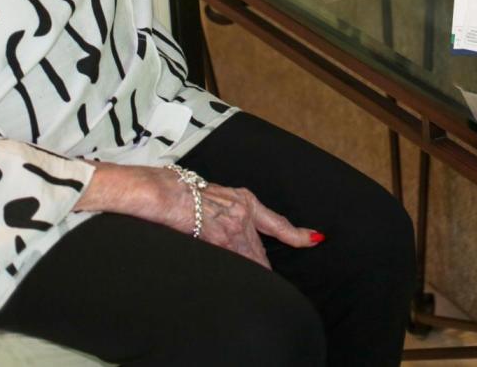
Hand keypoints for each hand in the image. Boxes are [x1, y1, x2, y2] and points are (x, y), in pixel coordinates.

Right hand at [75, 162, 318, 267]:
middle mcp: (244, 211)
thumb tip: (231, 229)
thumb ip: (228, 212)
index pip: (277, 222)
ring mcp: (233, 225)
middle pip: (260, 250)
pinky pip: (234, 261)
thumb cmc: (179, 192)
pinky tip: (235, 279)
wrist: (161, 190)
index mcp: (244, 199)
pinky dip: (236, 272)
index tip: (315, 239)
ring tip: (251, 285)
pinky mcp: (219, 236)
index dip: (297, 234)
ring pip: (249, 258)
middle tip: (262, 280)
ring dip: (250, 272)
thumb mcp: (213, 196)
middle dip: (260, 266)